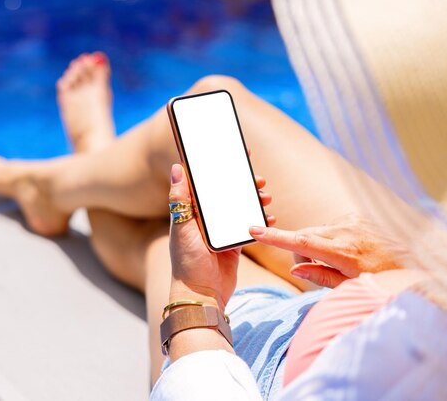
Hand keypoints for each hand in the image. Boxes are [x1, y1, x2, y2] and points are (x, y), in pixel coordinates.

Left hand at [168, 164, 273, 310]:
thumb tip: (177, 167)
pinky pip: (249, 226)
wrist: (202, 294)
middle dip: (242, 182)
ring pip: (240, 207)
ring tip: (266, 196)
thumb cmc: (187, 262)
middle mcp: (206, 218)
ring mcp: (221, 230)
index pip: (204, 182)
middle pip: (226, 192)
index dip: (216, 166)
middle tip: (257, 177)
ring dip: (254, 199)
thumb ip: (181, 199)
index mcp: (191, 210)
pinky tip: (269, 217)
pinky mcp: (234, 243)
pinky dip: (260, 220)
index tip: (233, 153)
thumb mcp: (183, 228)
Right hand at [249, 213, 412, 287]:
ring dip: (315, 245)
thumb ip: (321, 276)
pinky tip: (346, 250)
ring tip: (336, 262)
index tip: (254, 230)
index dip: (275, 237)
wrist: (414, 263)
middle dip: (299, 252)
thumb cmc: (383, 280)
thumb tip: (295, 269)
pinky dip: (329, 238)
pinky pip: (330, 226)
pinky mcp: (356, 217)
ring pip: (316, 232)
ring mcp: (352, 221)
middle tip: (310, 269)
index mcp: (343, 253)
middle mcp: (346, 232)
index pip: (301, 242)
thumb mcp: (351, 287)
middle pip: (304, 236)